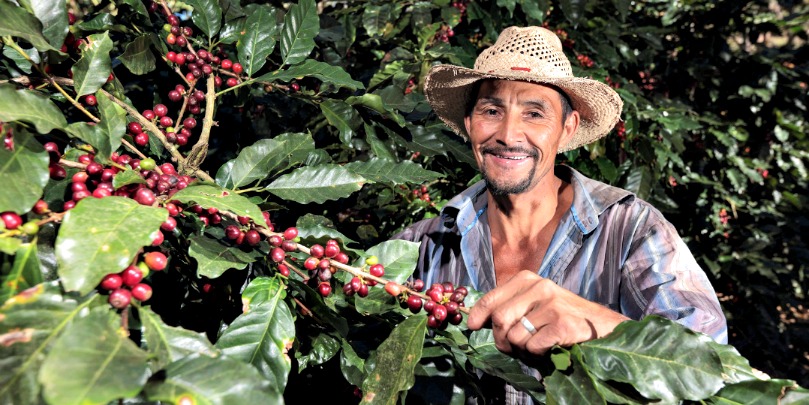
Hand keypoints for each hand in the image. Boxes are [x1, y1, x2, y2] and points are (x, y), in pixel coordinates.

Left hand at [466, 270, 629, 355]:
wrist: (603, 327)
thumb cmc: (563, 317)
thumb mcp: (535, 302)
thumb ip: (511, 306)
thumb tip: (476, 320)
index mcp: (527, 279)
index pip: (491, 297)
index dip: (478, 315)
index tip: (472, 326)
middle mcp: (539, 287)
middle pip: (499, 319)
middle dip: (501, 339)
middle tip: (512, 347)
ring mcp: (551, 304)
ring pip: (515, 337)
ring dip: (522, 350)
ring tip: (537, 346)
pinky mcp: (562, 323)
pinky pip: (532, 347)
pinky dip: (537, 354)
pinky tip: (550, 347)